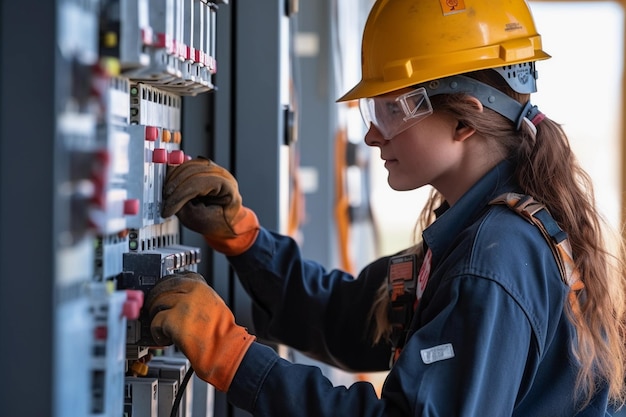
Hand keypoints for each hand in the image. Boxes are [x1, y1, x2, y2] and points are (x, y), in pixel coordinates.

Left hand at [146, 271, 254, 391]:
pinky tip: (166, 339)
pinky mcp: (173, 320)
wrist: (224, 349)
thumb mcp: (213, 305)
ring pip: (156, 303)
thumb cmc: (221, 333)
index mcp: (202, 287)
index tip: (163, 293)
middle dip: (155, 299)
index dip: (167, 286)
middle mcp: (191, 292)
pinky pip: (155, 322)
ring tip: (164, 328)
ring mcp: (182, 304)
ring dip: (156, 316)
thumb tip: (179, 299)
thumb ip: (196, 298)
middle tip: (155, 311)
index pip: (177, 277)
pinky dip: (157, 333)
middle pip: (162, 287)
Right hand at [162, 157, 259, 255]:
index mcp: (228, 186)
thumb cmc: (217, 220)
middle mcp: (222, 174)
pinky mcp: (203, 167)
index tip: (168, 209)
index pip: (200, 183)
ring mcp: (213, 168)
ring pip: (187, 166)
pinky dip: (174, 174)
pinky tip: (169, 185)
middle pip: (192, 171)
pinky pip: (185, 165)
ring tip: (166, 195)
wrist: (225, 219)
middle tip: (165, 201)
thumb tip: (169, 198)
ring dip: (172, 179)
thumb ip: (185, 208)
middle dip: (174, 187)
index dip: (180, 196)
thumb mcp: (200, 220)